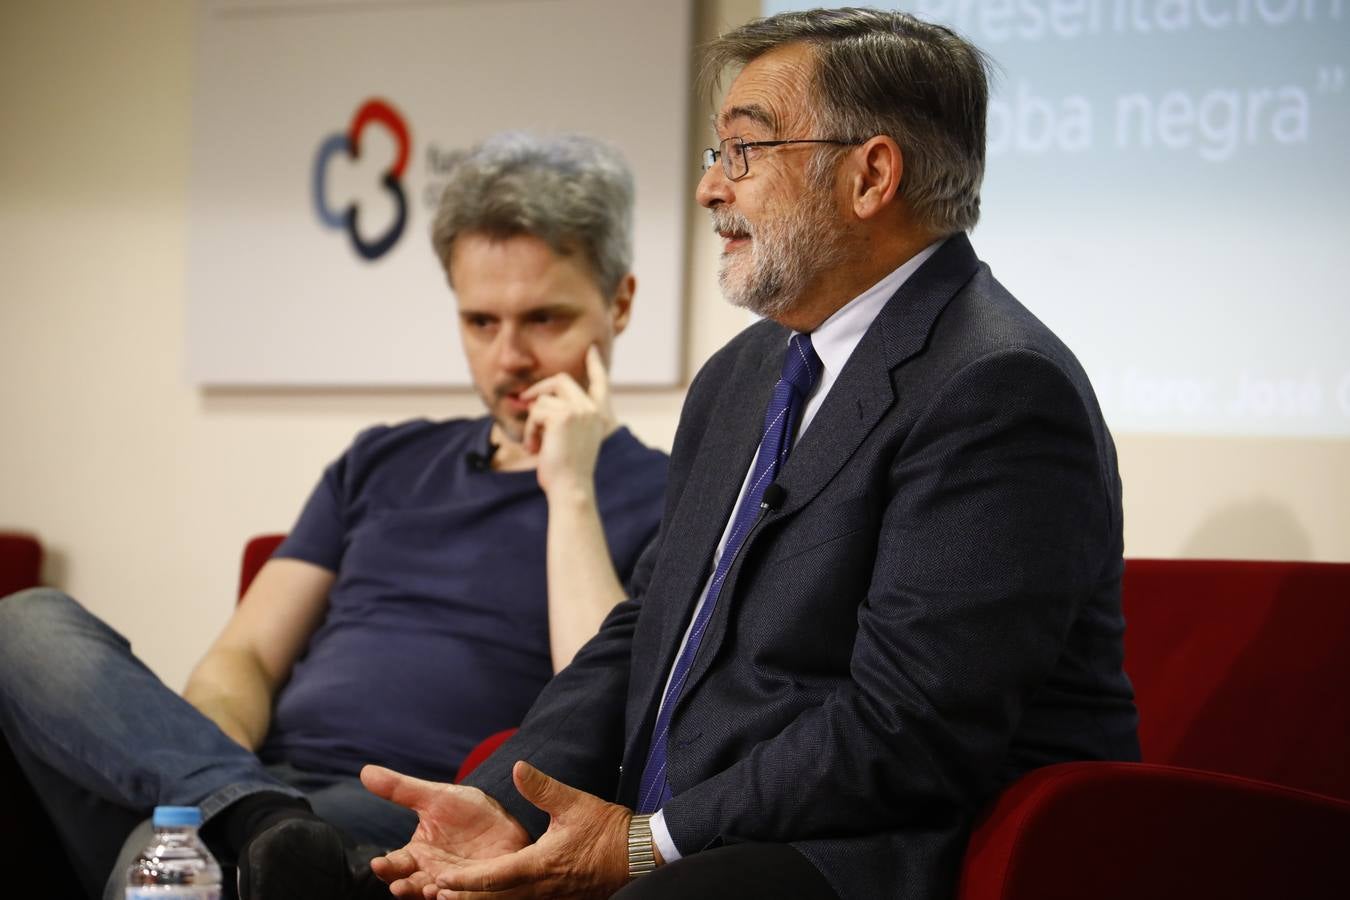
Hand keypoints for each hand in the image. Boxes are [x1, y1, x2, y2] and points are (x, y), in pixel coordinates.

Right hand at [361, 765, 529, 898]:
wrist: (508, 816)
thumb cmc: (467, 810)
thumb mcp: (435, 797)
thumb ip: (401, 789)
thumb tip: (365, 770)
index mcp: (417, 854)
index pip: (395, 865)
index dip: (386, 867)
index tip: (378, 864)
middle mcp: (432, 873)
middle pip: (411, 886)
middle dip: (404, 888)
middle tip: (398, 886)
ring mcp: (455, 884)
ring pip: (437, 895)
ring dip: (430, 895)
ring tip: (428, 890)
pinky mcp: (480, 888)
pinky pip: (467, 897)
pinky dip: (458, 897)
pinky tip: (452, 892)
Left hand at [427, 761, 632, 899]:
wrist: (639, 854)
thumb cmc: (607, 829)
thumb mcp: (573, 803)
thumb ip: (542, 788)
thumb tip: (517, 768)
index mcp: (539, 865)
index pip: (493, 878)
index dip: (465, 881)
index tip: (441, 879)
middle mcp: (541, 888)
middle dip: (464, 898)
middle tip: (434, 893)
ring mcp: (551, 897)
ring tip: (454, 897)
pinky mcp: (559, 898)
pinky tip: (494, 895)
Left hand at [521, 346, 615, 498]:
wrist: (571, 487)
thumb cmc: (568, 469)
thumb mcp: (572, 439)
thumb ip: (565, 417)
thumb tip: (536, 401)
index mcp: (599, 414)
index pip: (601, 382)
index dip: (595, 364)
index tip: (591, 349)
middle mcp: (592, 408)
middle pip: (561, 380)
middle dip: (539, 388)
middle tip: (524, 398)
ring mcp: (579, 410)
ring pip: (543, 400)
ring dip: (532, 421)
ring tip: (534, 443)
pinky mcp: (562, 416)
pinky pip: (536, 412)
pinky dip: (530, 430)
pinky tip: (533, 448)